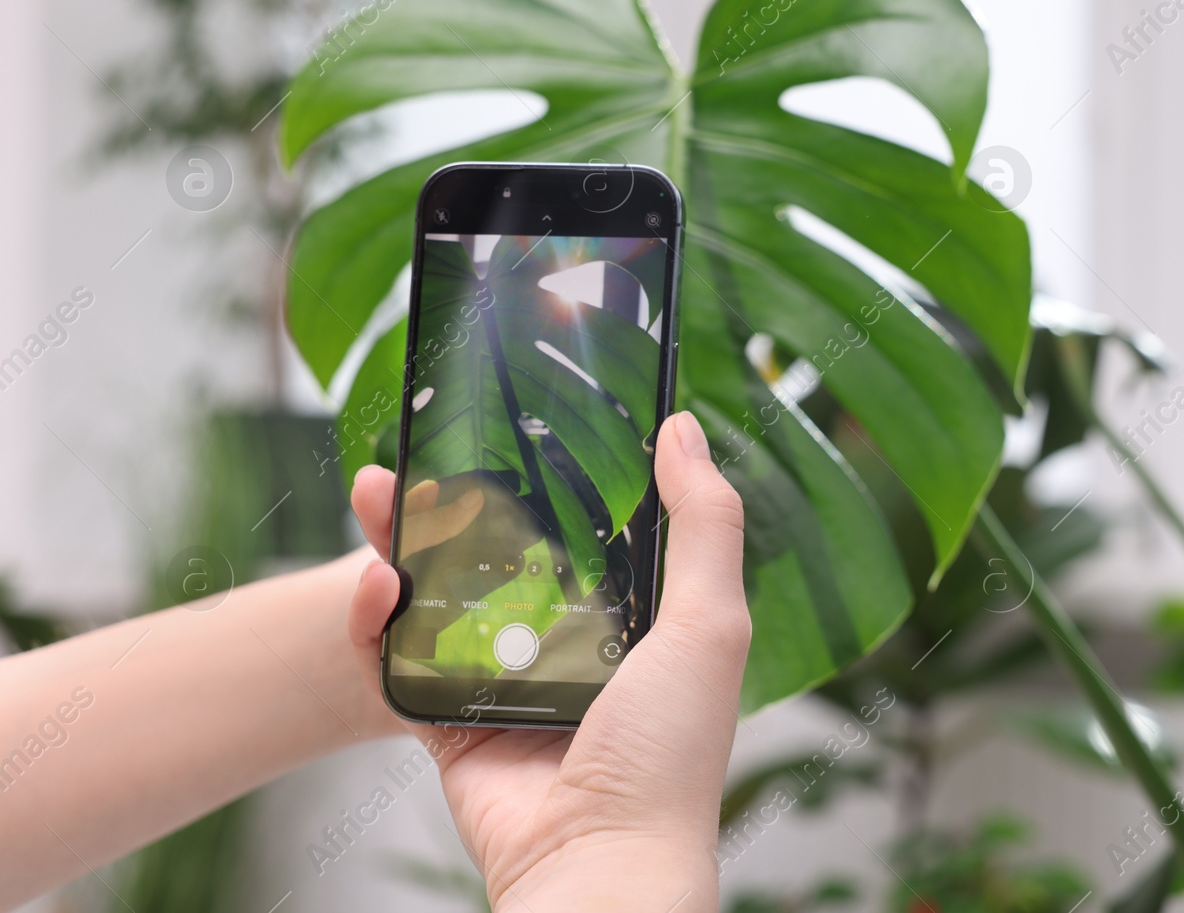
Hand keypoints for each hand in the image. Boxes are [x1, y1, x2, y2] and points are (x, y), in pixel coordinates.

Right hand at [347, 411, 748, 911]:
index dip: (548, 474)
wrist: (596, 862)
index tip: (512, 423)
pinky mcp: (448, 720)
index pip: (583, 527)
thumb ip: (704, 522)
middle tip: (420, 451)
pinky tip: (374, 582)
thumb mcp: (711, 621)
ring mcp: (502, 680)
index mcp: (634, 617)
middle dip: (455, 498)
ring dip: (400, 541)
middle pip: (498, 549)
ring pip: (439, 592)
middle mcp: (567, 643)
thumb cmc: (669, 754)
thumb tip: (685, 429)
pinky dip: (373, 619)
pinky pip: (397, 658)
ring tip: (378, 496)